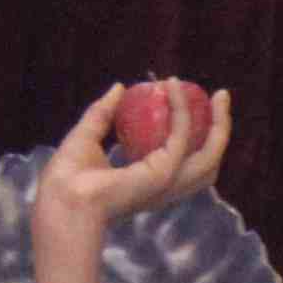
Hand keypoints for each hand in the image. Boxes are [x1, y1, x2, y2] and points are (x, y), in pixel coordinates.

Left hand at [28, 81, 232, 241]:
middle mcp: (166, 186)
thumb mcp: (88, 134)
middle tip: (220, 98)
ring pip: (210, 153)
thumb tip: (120, 88)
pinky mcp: (163, 172)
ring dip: (219, 123)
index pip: (188, 162)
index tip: (195, 106)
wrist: (62, 195)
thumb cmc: (69, 176)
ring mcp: (168, 182)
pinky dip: (180, 108)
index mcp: (150, 182)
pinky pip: (181, 134)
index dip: (198, 135)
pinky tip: (172, 87)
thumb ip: (104, 113)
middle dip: (220, 129)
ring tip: (219, 96)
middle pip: (209, 161)